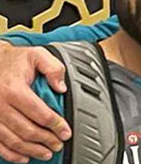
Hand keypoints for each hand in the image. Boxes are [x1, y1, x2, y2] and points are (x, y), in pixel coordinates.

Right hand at [0, 42, 71, 162]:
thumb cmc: (14, 60)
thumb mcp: (37, 55)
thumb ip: (53, 68)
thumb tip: (61, 87)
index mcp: (14, 89)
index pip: (39, 113)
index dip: (56, 125)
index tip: (66, 132)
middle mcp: (0, 104)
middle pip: (27, 130)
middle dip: (46, 140)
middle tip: (59, 144)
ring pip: (13, 140)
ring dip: (31, 150)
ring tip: (46, 153)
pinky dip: (11, 154)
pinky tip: (23, 157)